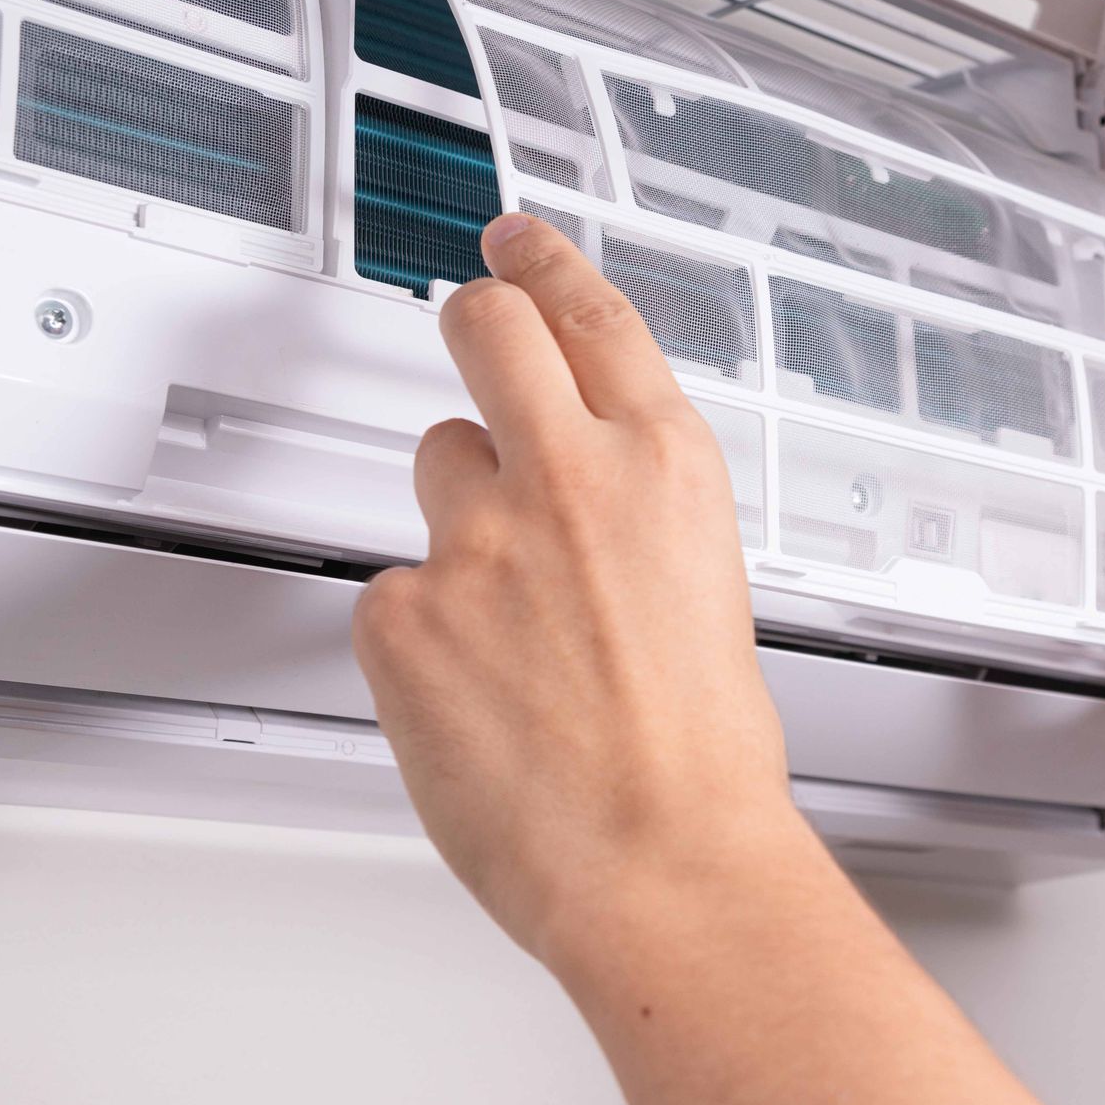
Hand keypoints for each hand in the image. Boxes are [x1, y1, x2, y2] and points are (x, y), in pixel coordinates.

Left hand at [354, 216, 1061, 1104]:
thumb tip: (588, 496)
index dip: (544, 264)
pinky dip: (428, 630)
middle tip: (467, 329)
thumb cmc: (703, 756)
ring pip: (435, 465)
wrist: (661, 863)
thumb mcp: (706, 587)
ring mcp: (477, 538)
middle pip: (485, 328)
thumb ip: (637, 514)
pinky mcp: (403, 611)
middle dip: (473, 318)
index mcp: (665, 466)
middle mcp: (570, 476)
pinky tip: (478, 692)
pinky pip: (398, 590)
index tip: (515, 242)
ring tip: (511, 615)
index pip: (590, 315)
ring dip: (461, 511)